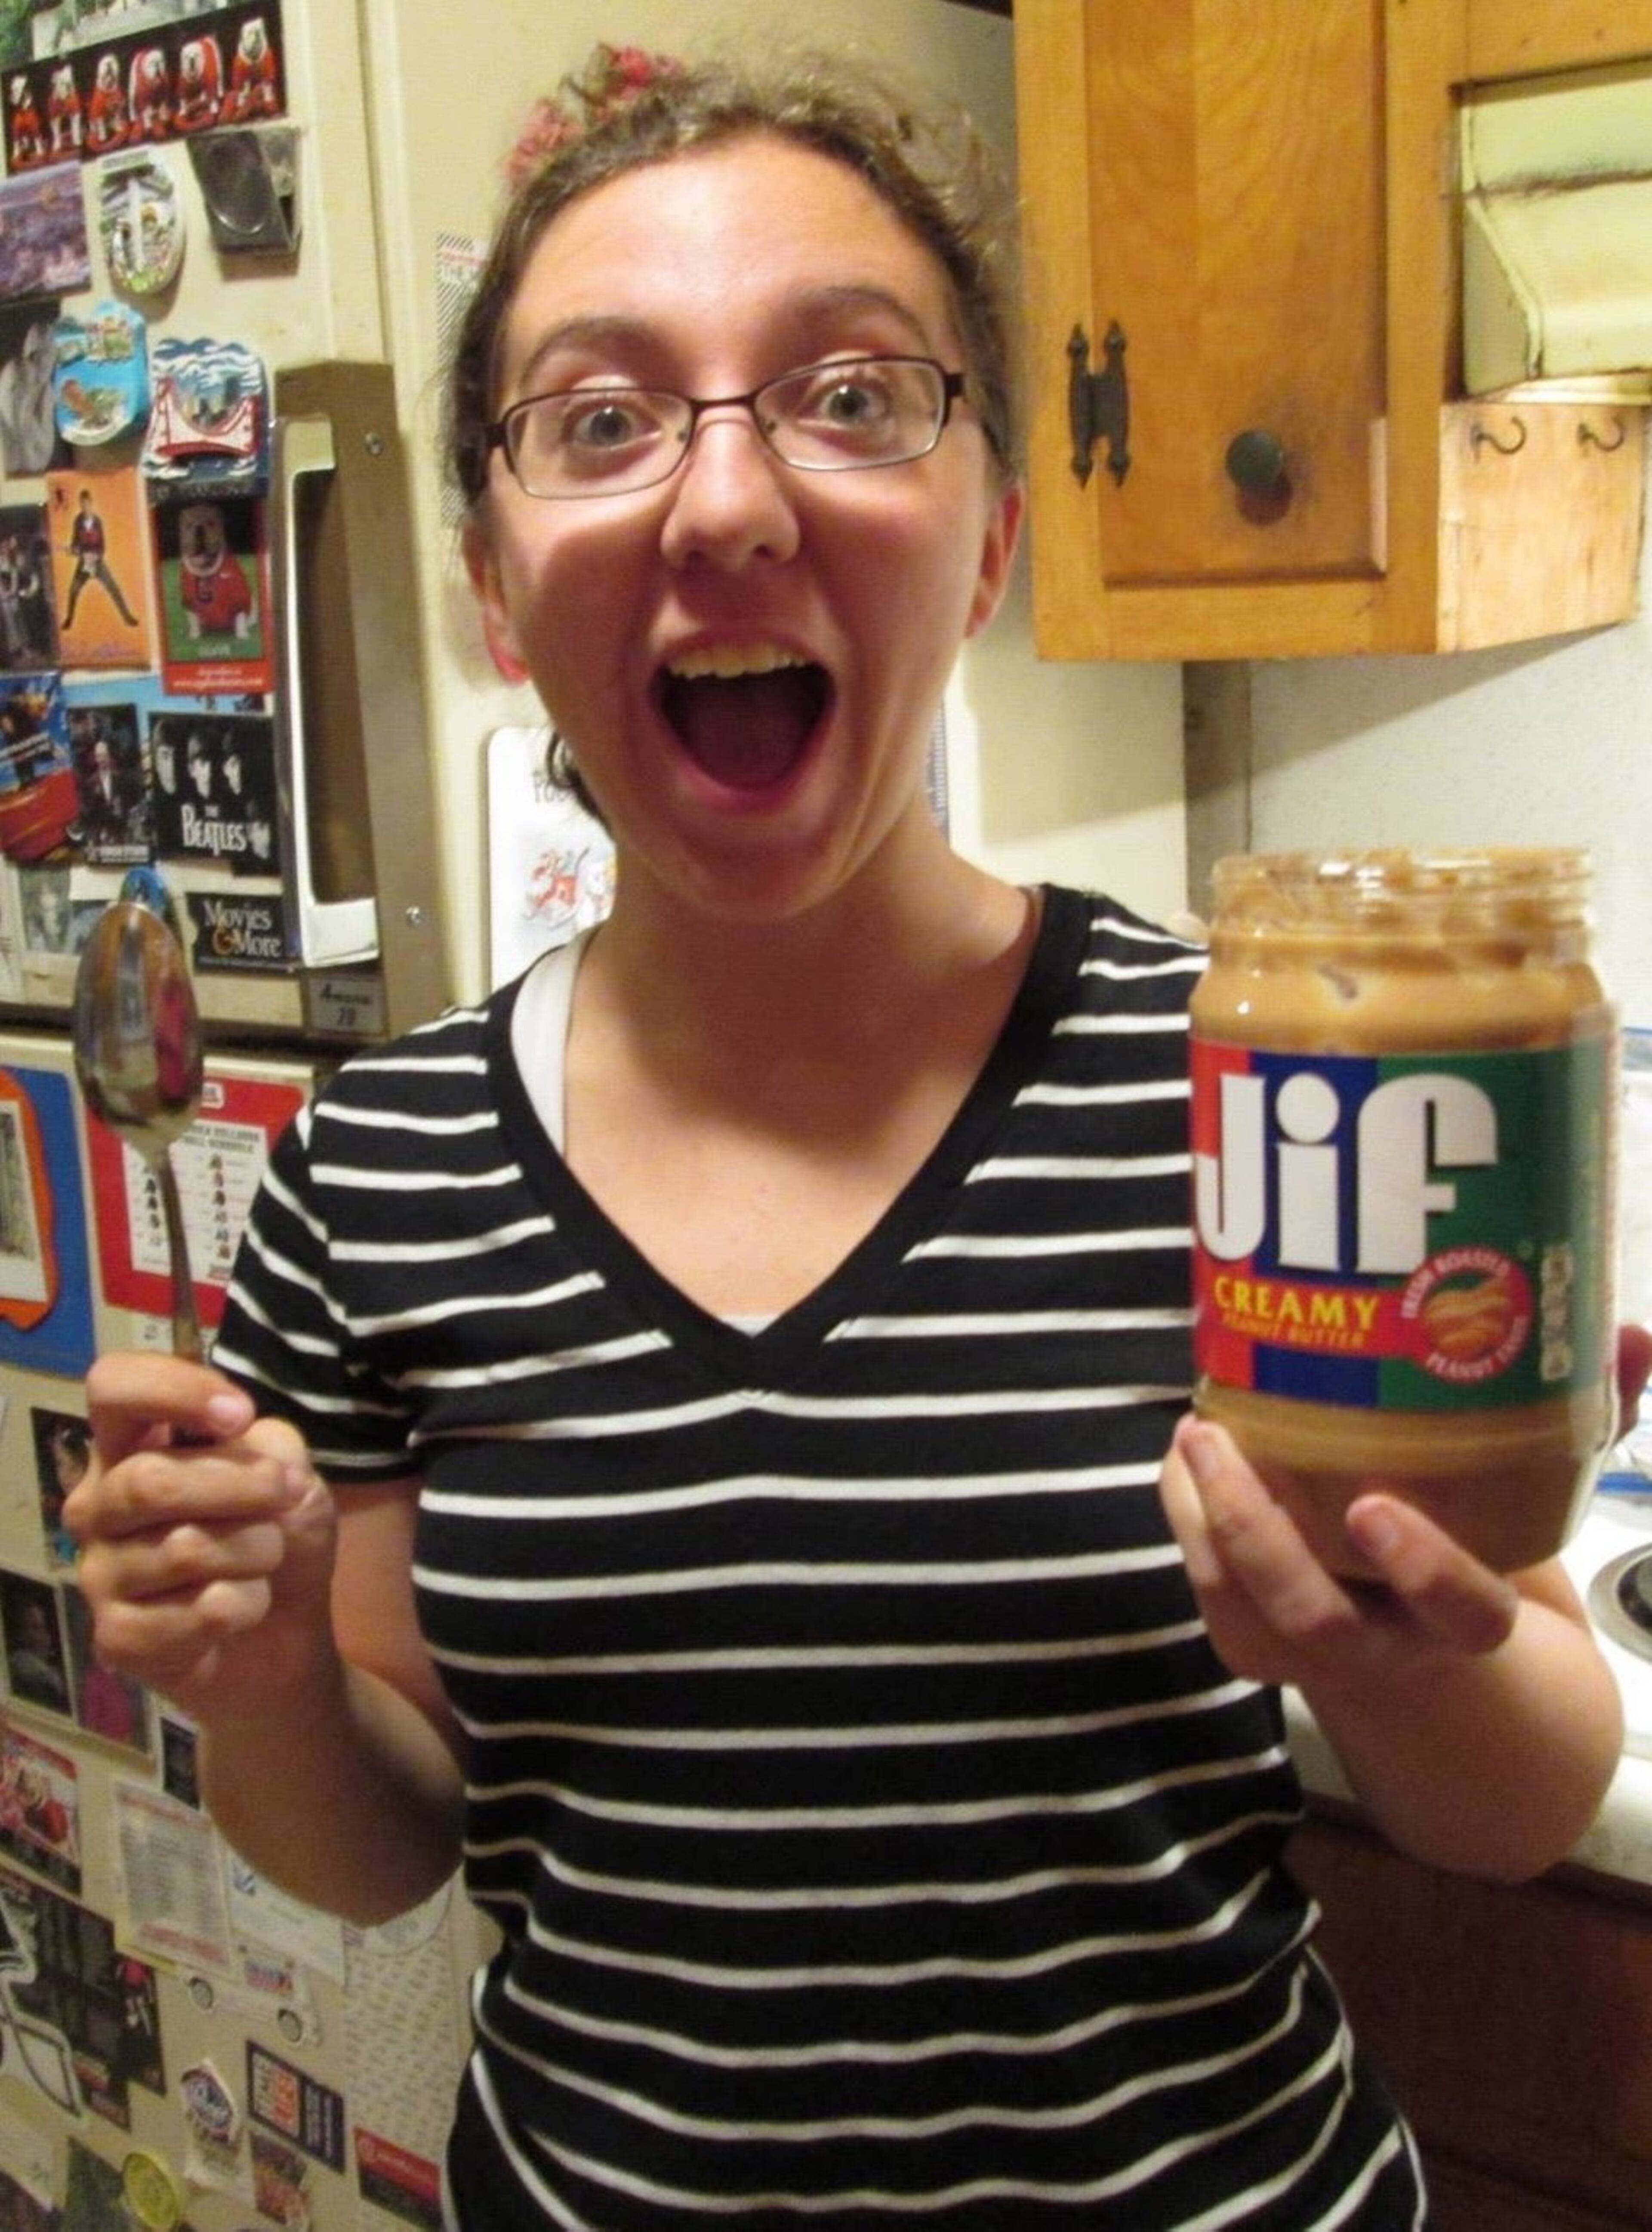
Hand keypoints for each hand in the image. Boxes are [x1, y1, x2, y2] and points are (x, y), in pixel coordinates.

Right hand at [67, 1353, 338, 1725]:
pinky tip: (242, 1608)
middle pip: (150, 1480)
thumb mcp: (291, 1472)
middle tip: (285, 1491)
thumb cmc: (274, 1534)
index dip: (173, 1389)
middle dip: (242, 1485)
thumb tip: (242, 1441)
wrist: (282, 1633)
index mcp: (129, 1446)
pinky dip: (248, 1604)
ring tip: (265, 1557)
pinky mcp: (118, 1638)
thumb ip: (269, 1445)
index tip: (238, 1414)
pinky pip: (200, 1611)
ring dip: (256, 1549)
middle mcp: (98, 1505)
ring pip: (185, 1550)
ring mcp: (99, 1574)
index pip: (112, 1387)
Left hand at [1161, 1325, 1651, 1698]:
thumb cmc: (1486, 1550)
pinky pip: (1210, 1593)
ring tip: (1191, 1430)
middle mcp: (1389, 1649)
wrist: (1433, 1664)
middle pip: (1314, 1618)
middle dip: (1258, 1534)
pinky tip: (1184, 1452)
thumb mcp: (1543, 1497)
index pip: (1460, 1612)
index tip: (1376, 1507)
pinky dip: (1187, 1520)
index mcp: (1467, 1623)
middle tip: (1220, 1438)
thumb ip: (1591, 1420)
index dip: (1421, 1567)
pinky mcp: (1256, 1643)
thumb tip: (1632, 1335)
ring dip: (1202, 1519)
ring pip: (1242, 1610)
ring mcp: (1312, 1655)